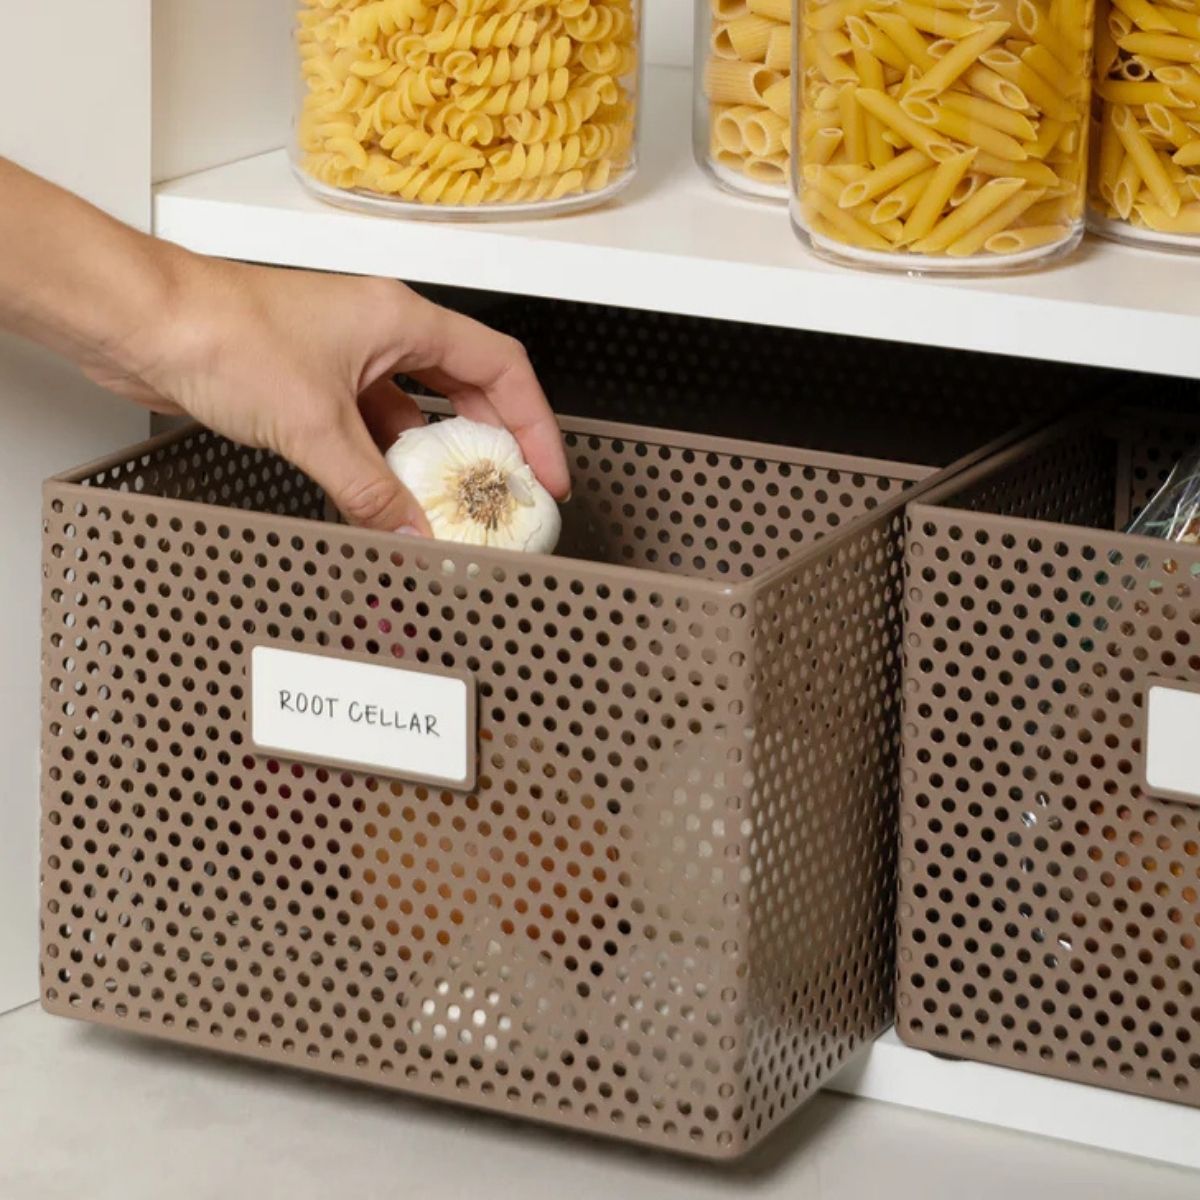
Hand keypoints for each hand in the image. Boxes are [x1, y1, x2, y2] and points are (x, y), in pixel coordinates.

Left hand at [88, 256, 568, 533]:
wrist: (141, 322)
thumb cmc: (219, 331)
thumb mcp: (316, 426)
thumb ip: (371, 490)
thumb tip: (412, 535)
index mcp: (401, 319)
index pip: (500, 368)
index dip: (535, 423)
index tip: (546, 472)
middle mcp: (380, 332)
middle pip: (467, 389)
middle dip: (492, 444)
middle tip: (506, 493)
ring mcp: (345, 357)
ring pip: (415, 412)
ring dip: (431, 460)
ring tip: (446, 506)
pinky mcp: (311, 383)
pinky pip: (370, 428)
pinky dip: (383, 465)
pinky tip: (385, 499)